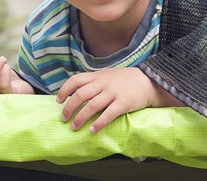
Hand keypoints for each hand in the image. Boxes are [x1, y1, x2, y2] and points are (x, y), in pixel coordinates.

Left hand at [57, 67, 182, 132]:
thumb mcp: (108, 75)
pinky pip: (108, 114)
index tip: (58, 101)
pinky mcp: (123, 103)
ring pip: (91, 106)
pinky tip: (92, 130)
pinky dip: (98, 123)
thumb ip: (94, 82)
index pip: (75, 80)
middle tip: (64, 119)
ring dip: (80, 118)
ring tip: (74, 127)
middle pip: (80, 95)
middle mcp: (103, 83)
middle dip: (69, 108)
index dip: (64, 90)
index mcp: (98, 76)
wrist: (148, 81)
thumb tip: (76, 92)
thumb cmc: (126, 80)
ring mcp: (113, 93)